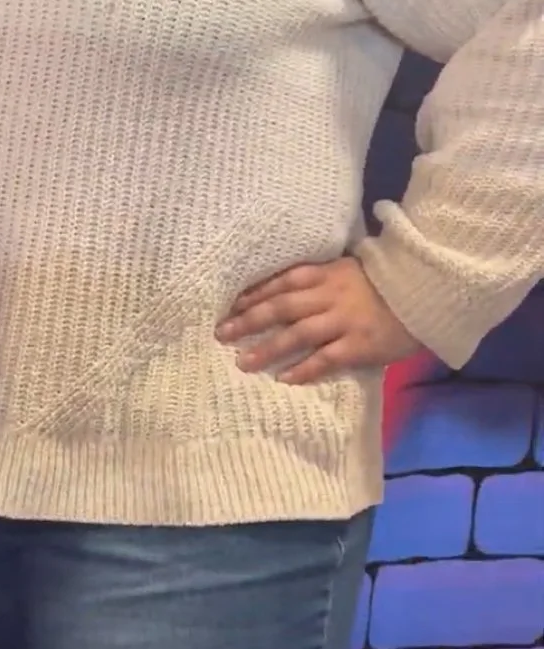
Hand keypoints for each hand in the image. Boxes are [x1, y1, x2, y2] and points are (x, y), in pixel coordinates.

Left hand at [216, 256, 419, 386]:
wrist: (426, 294)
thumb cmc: (382, 283)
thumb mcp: (347, 269)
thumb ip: (317, 279)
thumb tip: (278, 290)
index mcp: (326, 273)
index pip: (281, 281)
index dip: (253, 294)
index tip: (228, 306)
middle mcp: (330, 296)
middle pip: (281, 307)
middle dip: (249, 321)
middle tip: (222, 334)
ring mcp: (344, 321)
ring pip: (298, 334)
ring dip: (268, 349)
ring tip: (243, 362)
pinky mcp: (359, 345)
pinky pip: (326, 359)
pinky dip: (304, 368)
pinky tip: (284, 378)